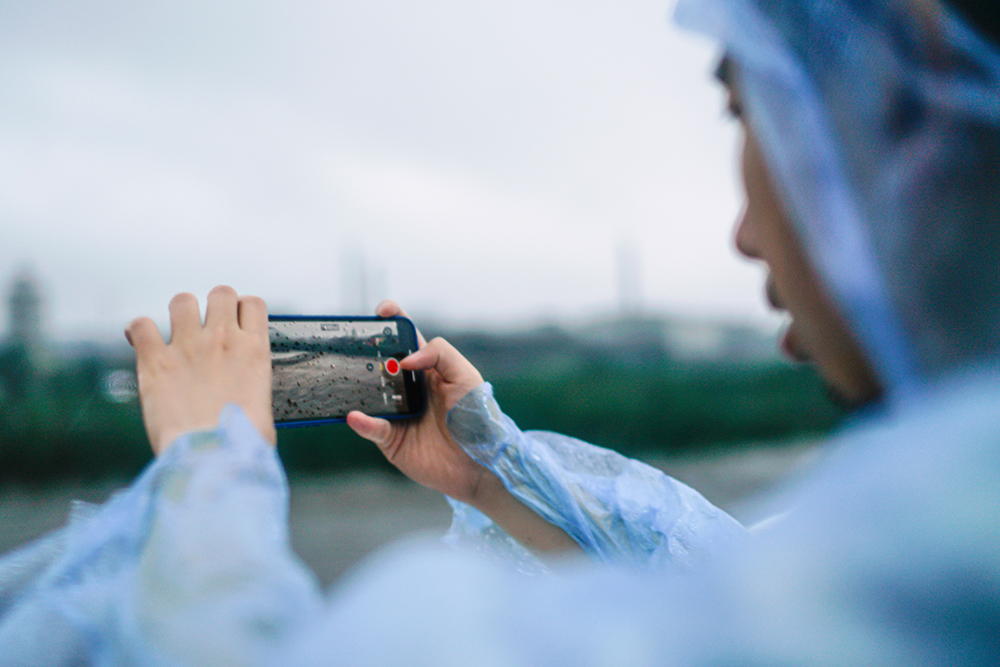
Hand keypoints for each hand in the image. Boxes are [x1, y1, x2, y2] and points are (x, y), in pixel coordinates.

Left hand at [126, 285, 275, 455]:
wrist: (212, 457)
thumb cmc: (242, 444)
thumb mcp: (264, 410)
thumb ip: (253, 389)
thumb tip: (249, 404)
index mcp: (254, 350)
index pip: (252, 304)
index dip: (243, 311)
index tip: (237, 325)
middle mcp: (223, 340)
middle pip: (221, 293)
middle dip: (214, 305)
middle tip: (209, 327)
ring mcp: (188, 347)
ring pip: (182, 301)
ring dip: (181, 313)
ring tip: (178, 332)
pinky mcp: (156, 361)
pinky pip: (141, 326)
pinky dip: (138, 331)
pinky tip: (141, 341)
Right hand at [346, 301, 487, 503]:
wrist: (481, 464)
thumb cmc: (479, 417)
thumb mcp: (466, 377)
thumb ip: (440, 354)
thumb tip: (406, 359)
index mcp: (428, 370)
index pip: (406, 341)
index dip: (393, 323)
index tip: (382, 310)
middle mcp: (408, 389)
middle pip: (380, 364)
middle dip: (366, 351)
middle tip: (355, 343)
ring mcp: (397, 414)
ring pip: (369, 394)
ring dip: (358, 385)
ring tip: (347, 375)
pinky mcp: (391, 439)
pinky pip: (372, 428)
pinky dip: (363, 422)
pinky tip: (356, 416)